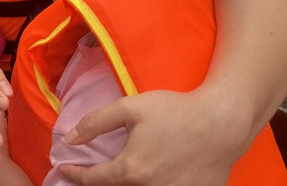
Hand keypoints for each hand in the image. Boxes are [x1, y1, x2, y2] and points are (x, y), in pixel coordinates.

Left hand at [58, 90, 238, 184]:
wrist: (222, 123)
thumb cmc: (174, 112)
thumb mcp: (129, 109)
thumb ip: (95, 123)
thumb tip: (71, 138)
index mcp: (131, 170)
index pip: (94, 180)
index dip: (75, 175)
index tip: (65, 170)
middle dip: (97, 184)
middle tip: (88, 175)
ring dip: (123, 185)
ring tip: (117, 175)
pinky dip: (151, 185)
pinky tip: (149, 176)